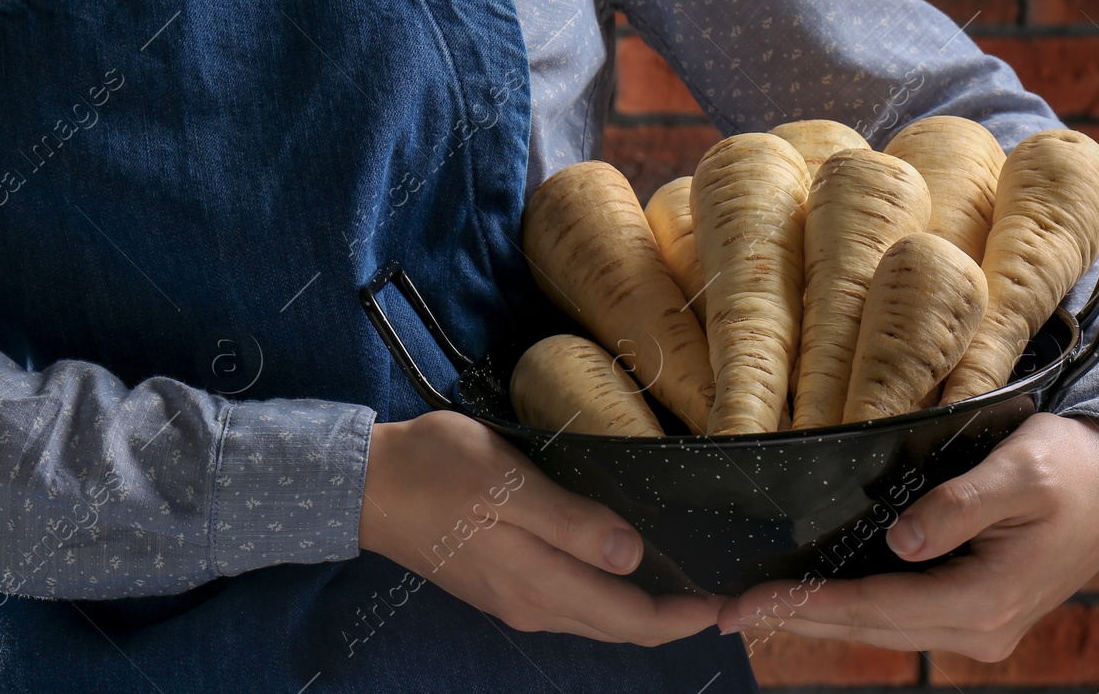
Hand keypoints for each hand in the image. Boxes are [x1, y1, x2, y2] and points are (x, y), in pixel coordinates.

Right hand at [359, 409, 724, 644]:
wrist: (364, 485)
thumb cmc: (435, 469)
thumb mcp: (508, 484)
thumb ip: (571, 523)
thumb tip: (632, 557)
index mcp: (539, 584)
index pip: (633, 618)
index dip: (688, 618)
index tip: (733, 606)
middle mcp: (531, 605)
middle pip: (620, 628)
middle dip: (676, 620)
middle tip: (725, 601)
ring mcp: (512, 600)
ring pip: (595, 621)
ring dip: (643, 612)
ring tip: (685, 588)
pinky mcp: (498, 585)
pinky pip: (570, 605)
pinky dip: (608, 600)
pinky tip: (619, 571)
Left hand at [715, 412, 1098, 660]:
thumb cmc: (1067, 465)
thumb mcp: (1021, 470)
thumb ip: (962, 504)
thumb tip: (903, 543)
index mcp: (985, 600)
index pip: (876, 607)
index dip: (809, 605)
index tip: (750, 601)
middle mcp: (978, 627)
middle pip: (869, 627)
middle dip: (797, 618)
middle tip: (728, 611)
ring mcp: (974, 624)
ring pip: (879, 626)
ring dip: (817, 617)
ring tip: (755, 606)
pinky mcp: (968, 609)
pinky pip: (897, 614)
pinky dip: (850, 608)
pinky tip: (811, 596)